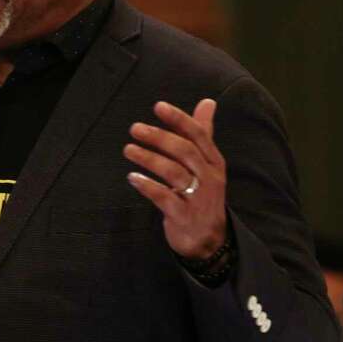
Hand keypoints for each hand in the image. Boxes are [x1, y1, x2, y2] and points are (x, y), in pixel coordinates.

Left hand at [124, 99, 227, 260]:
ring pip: (173, 172)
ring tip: (128, 149)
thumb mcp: (207, 164)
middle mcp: (209, 177)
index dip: (179, 119)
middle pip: (185, 151)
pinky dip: (147, 186)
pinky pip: (164, 197)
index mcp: (214, 162)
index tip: (158, 106)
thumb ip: (203, 133)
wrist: (209, 239)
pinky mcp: (183, 216)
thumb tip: (207, 102)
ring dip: (149, 159)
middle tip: (135, 128)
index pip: (198, 135)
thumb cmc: (203, 193)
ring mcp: (197, 197)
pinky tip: (132, 177)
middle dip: (159, 137)